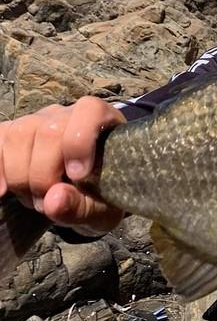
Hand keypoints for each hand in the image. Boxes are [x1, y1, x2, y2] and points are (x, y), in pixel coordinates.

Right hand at [0, 96, 125, 234]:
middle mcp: (67, 114)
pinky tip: (2, 192)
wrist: (84, 192)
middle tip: (48, 202)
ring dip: (20, 175)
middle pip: (48, 132)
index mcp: (102, 121)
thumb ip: (81, 205)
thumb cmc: (99, 195)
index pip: (90, 111)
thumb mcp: (99, 209)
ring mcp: (37, 120)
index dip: (79, 142)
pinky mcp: (11, 133)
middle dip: (43, 175)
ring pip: (18, 134)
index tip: (77, 176)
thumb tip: (53, 199)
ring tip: (33, 199)